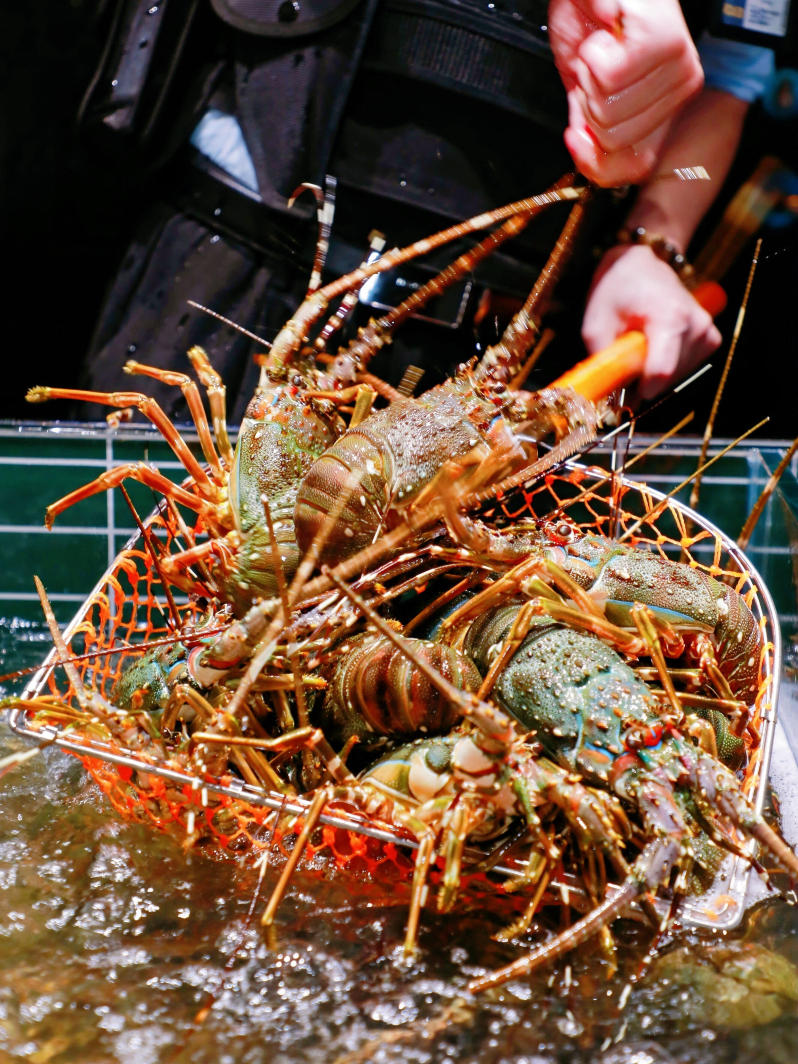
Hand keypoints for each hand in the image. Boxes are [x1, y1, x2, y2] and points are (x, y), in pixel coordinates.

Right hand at [548, 0, 703, 185]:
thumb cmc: (593, 24)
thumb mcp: (585, 94)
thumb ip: (590, 137)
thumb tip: (584, 155)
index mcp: (668, 108)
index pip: (635, 167)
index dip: (593, 156)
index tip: (579, 128)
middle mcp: (682, 87)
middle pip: (614, 140)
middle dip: (587, 103)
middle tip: (597, 67)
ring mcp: (678, 64)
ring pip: (610, 110)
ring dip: (589, 74)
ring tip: (602, 48)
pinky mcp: (664, 42)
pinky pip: (610, 78)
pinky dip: (592, 54)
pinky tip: (605, 35)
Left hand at [582, 245, 720, 399]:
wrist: (640, 264)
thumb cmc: (615, 290)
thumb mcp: (596, 326)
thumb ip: (606, 364)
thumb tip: (615, 399)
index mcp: (669, 317)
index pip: (661, 371)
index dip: (640, 389)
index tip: (624, 389)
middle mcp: (696, 324)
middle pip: (668, 377)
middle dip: (643, 378)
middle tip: (626, 356)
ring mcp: (708, 331)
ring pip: (677, 376)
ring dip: (654, 371)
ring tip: (641, 343)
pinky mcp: (711, 337)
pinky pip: (687, 367)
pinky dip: (668, 364)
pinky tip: (656, 345)